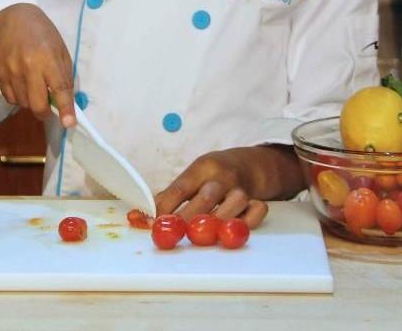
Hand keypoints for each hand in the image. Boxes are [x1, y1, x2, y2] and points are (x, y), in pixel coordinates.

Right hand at [0, 3, 75, 127]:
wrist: (13, 19)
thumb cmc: (43, 34)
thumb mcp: (61, 50)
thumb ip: (64, 76)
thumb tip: (67, 103)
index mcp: (48, 58)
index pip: (59, 88)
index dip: (65, 109)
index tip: (69, 123)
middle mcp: (28, 67)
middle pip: (37, 104)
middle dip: (45, 113)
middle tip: (50, 109)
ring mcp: (11, 71)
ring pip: (23, 104)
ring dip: (32, 103)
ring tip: (35, 87)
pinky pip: (11, 99)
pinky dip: (19, 98)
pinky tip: (23, 84)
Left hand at [154, 148, 272, 228]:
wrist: (248, 164)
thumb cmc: (213, 173)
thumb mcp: (192, 175)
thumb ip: (171, 195)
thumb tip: (144, 216)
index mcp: (202, 167)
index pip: (181, 187)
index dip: (166, 207)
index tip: (154, 223)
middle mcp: (223, 176)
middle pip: (206, 198)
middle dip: (188, 219)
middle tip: (174, 235)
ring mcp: (242, 188)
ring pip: (233, 204)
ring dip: (216, 223)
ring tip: (201, 237)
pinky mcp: (257, 201)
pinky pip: (256, 213)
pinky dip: (246, 223)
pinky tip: (230, 232)